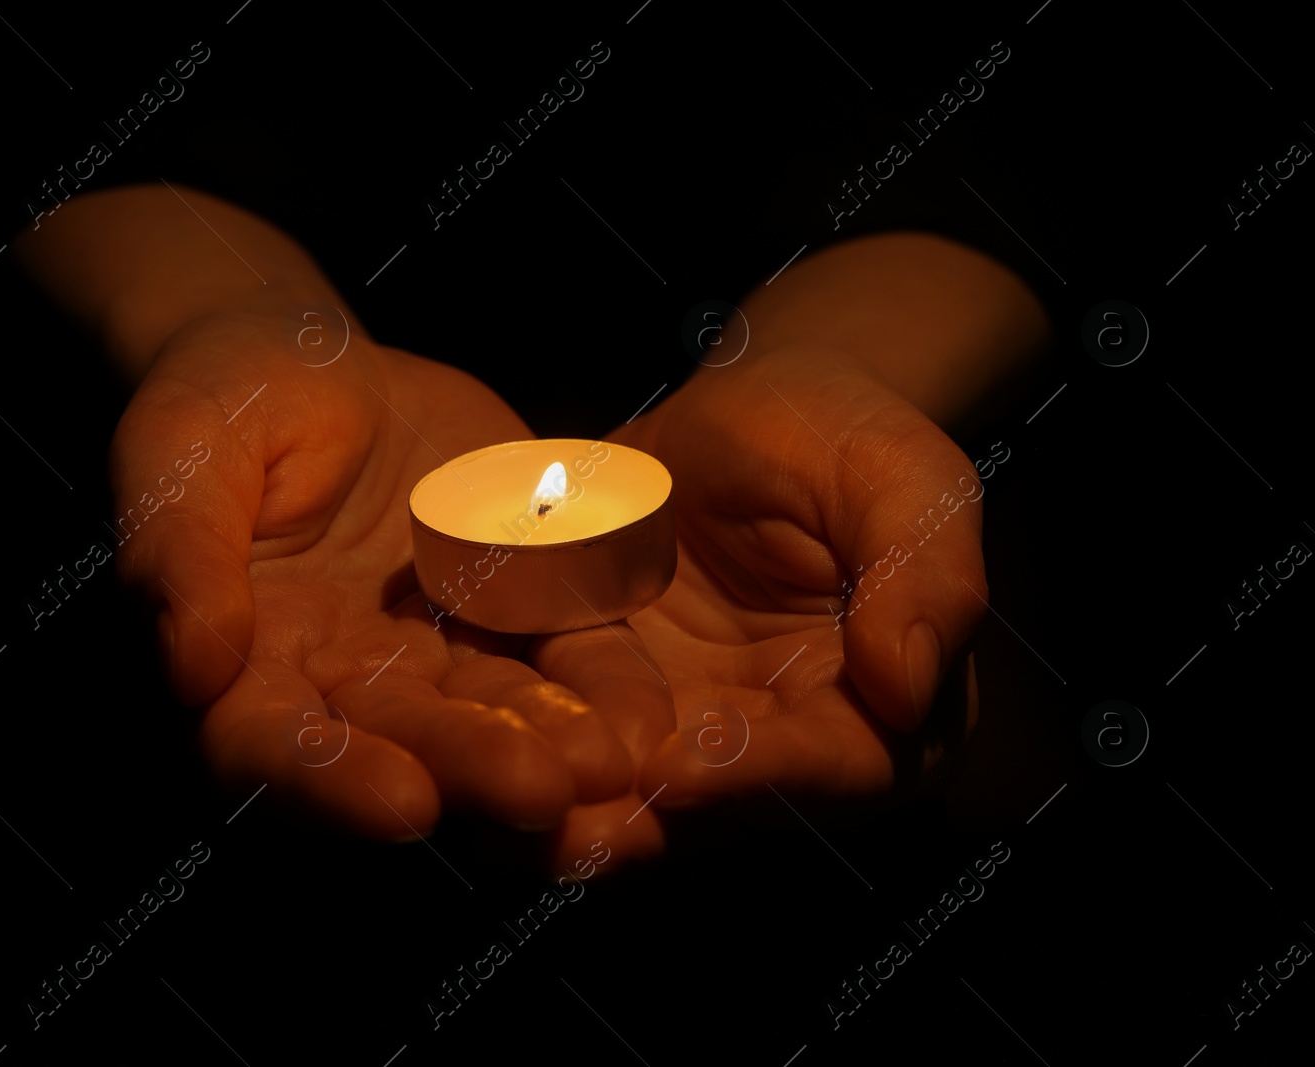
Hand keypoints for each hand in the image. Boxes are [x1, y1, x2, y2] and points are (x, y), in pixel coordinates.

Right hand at [108, 311, 634, 840]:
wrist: (309, 360)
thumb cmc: (220, 403)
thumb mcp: (179, 451)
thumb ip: (178, 553)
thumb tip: (193, 668)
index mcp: (248, 668)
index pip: (273, 749)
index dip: (333, 780)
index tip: (404, 804)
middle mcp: (347, 685)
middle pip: (405, 743)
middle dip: (473, 769)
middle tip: (542, 794)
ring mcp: (437, 652)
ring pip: (495, 710)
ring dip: (551, 741)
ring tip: (611, 760)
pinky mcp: (513, 607)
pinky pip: (564, 648)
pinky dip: (605, 681)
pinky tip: (648, 709)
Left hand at [546, 344, 988, 859]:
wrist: (748, 413)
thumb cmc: (845, 436)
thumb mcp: (905, 482)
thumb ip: (925, 576)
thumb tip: (910, 687)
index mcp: (878, 716)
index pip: (827, 764)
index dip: (759, 773)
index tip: (683, 768)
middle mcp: (778, 750)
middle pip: (712, 804)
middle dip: (637, 816)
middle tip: (566, 826)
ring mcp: (684, 733)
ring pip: (623, 789)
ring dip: (561, 806)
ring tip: (497, 805)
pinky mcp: (603, 699)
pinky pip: (556, 729)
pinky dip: (511, 742)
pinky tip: (453, 746)